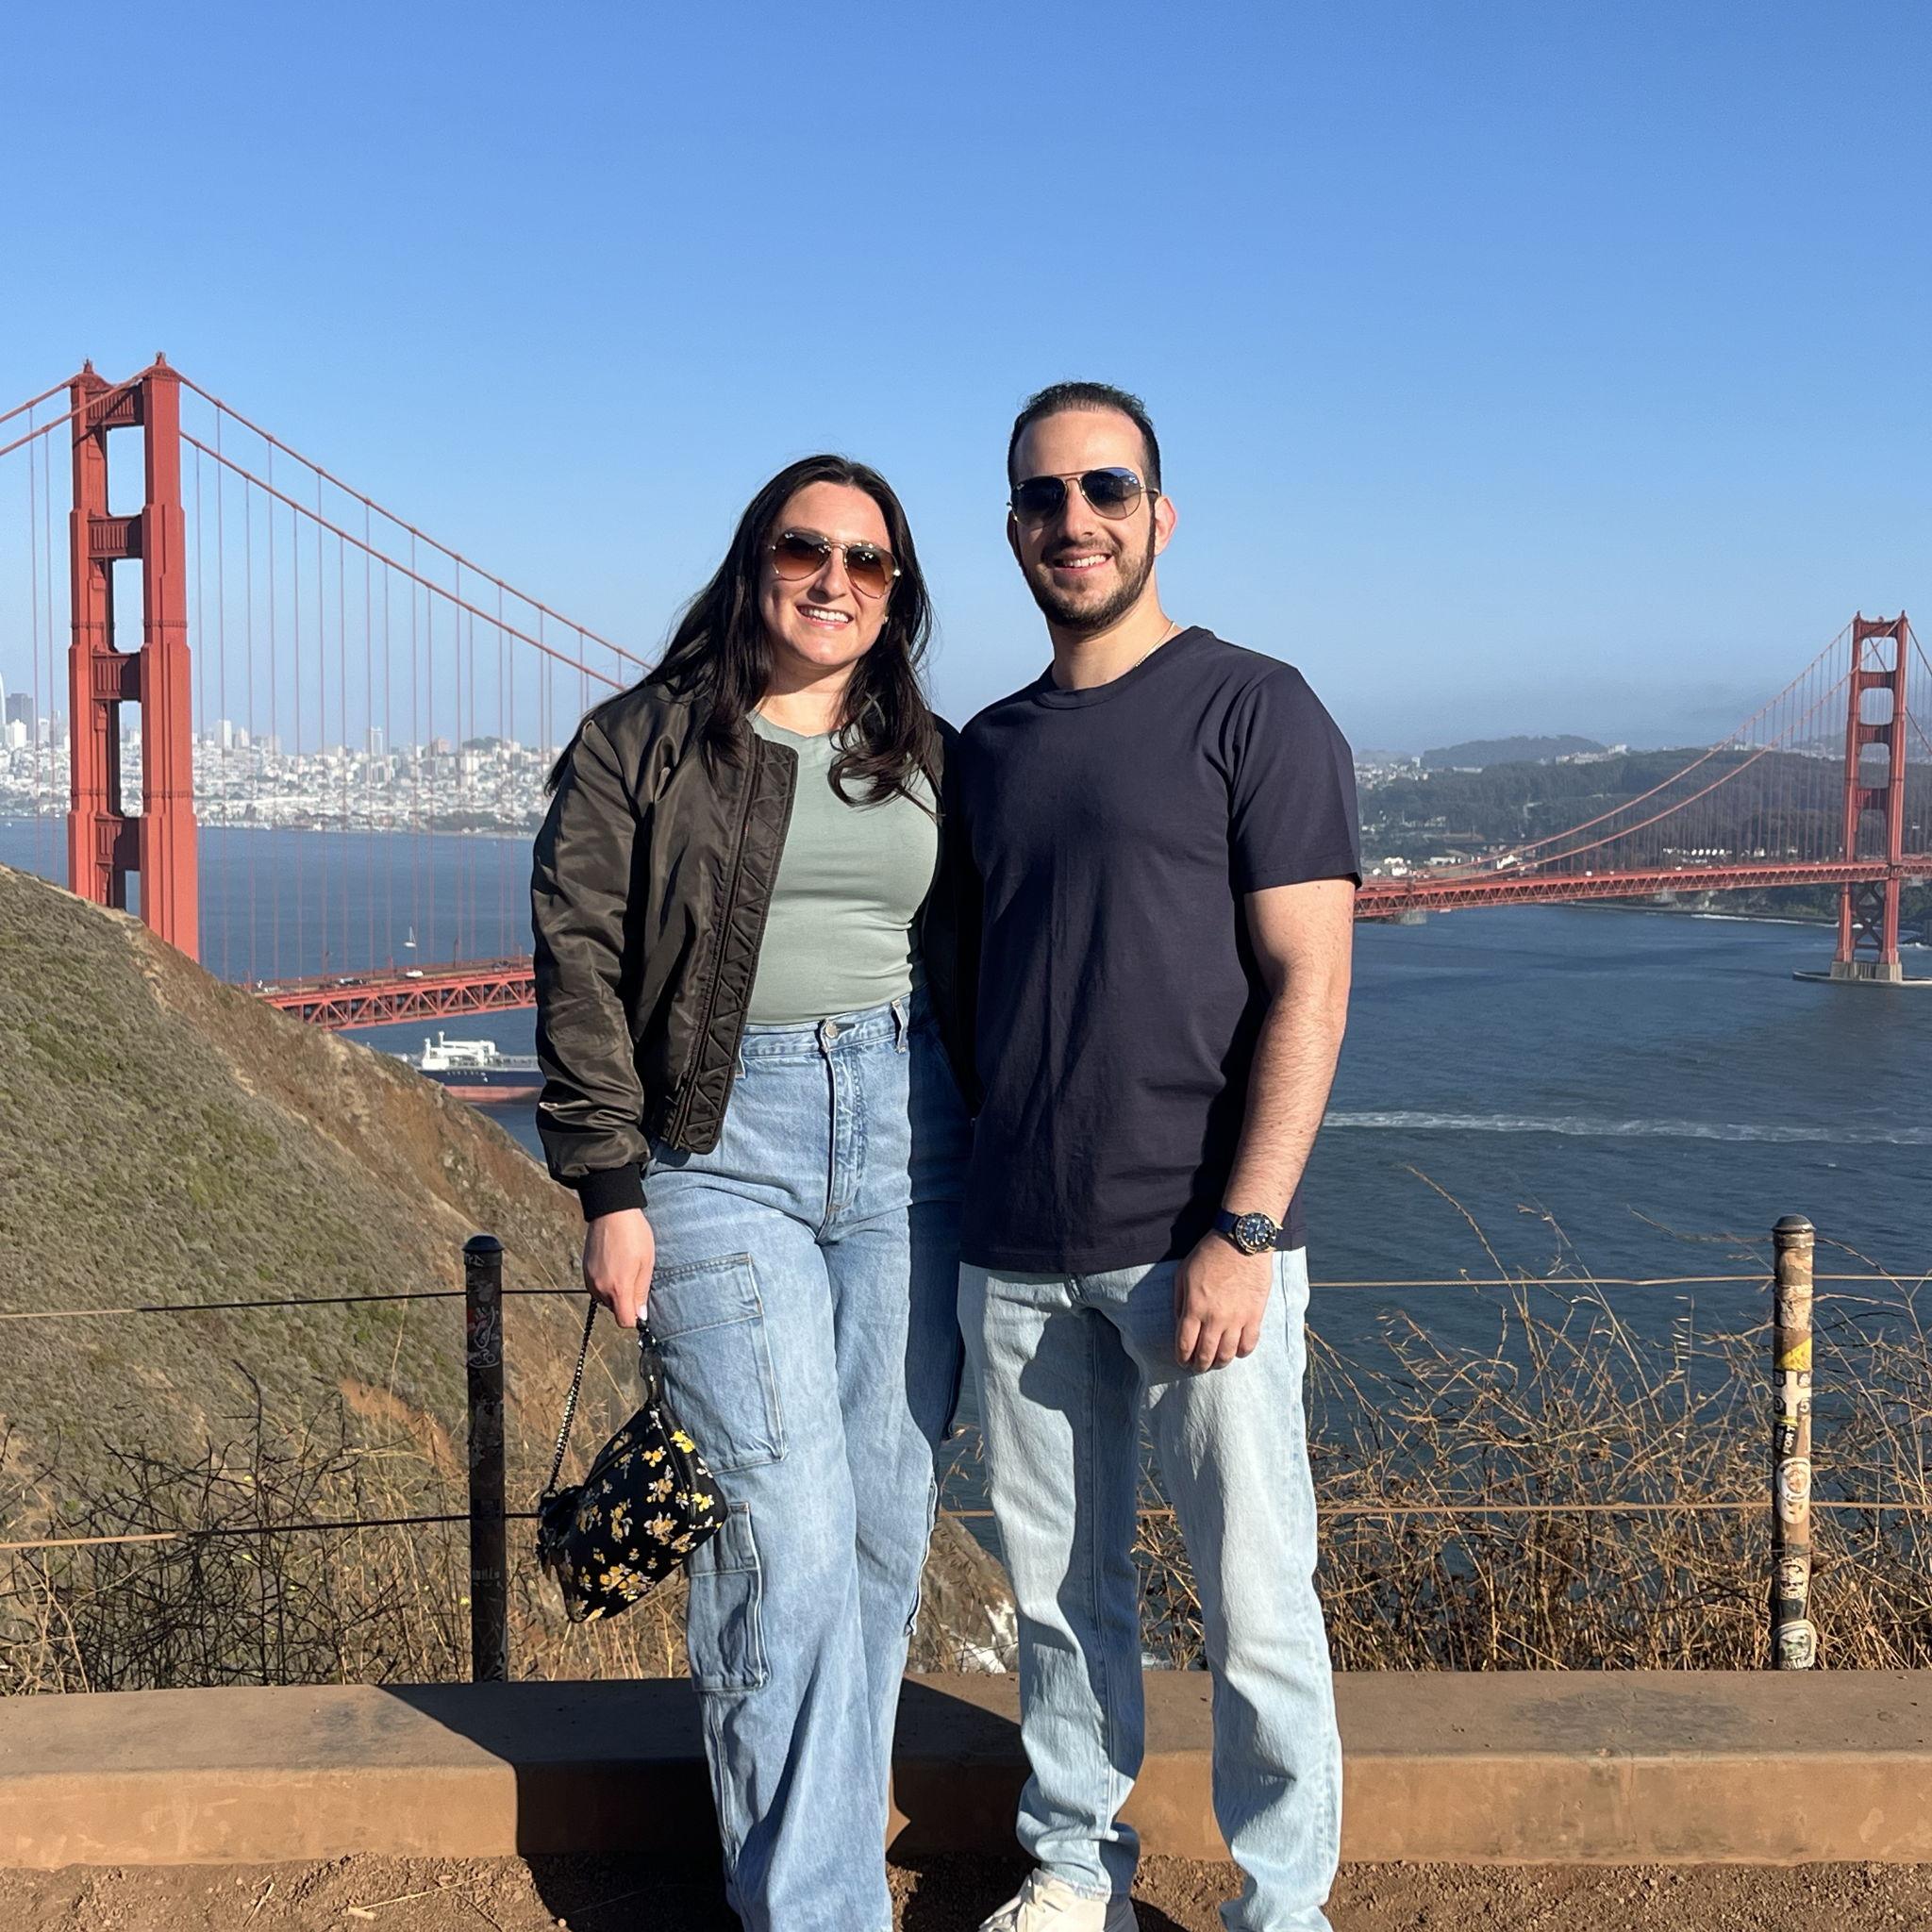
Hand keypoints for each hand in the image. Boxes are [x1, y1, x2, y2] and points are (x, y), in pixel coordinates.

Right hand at [583, 1208, 655, 1329]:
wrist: (611, 1211)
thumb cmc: (634, 1234)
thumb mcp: (646, 1263)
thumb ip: (641, 1292)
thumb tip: (640, 1315)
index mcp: (618, 1288)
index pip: (624, 1321)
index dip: (635, 1318)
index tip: (641, 1306)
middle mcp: (600, 1288)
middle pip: (615, 1310)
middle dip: (626, 1302)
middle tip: (636, 1278)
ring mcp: (590, 1280)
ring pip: (605, 1299)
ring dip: (615, 1292)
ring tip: (626, 1269)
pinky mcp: (585, 1271)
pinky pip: (597, 1288)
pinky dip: (606, 1283)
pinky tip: (615, 1265)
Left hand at [1173, 1233, 1271, 1370]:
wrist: (1241, 1242)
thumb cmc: (1209, 1254)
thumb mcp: (1183, 1274)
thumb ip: (1179, 1302)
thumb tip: (1179, 1325)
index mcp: (1194, 1308)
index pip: (1185, 1345)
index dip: (1182, 1358)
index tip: (1182, 1361)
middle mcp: (1215, 1318)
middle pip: (1206, 1354)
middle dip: (1199, 1365)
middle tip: (1198, 1366)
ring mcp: (1237, 1319)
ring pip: (1228, 1354)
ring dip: (1220, 1362)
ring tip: (1216, 1362)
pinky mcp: (1255, 1315)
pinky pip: (1250, 1344)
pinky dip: (1242, 1352)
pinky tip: (1237, 1350)